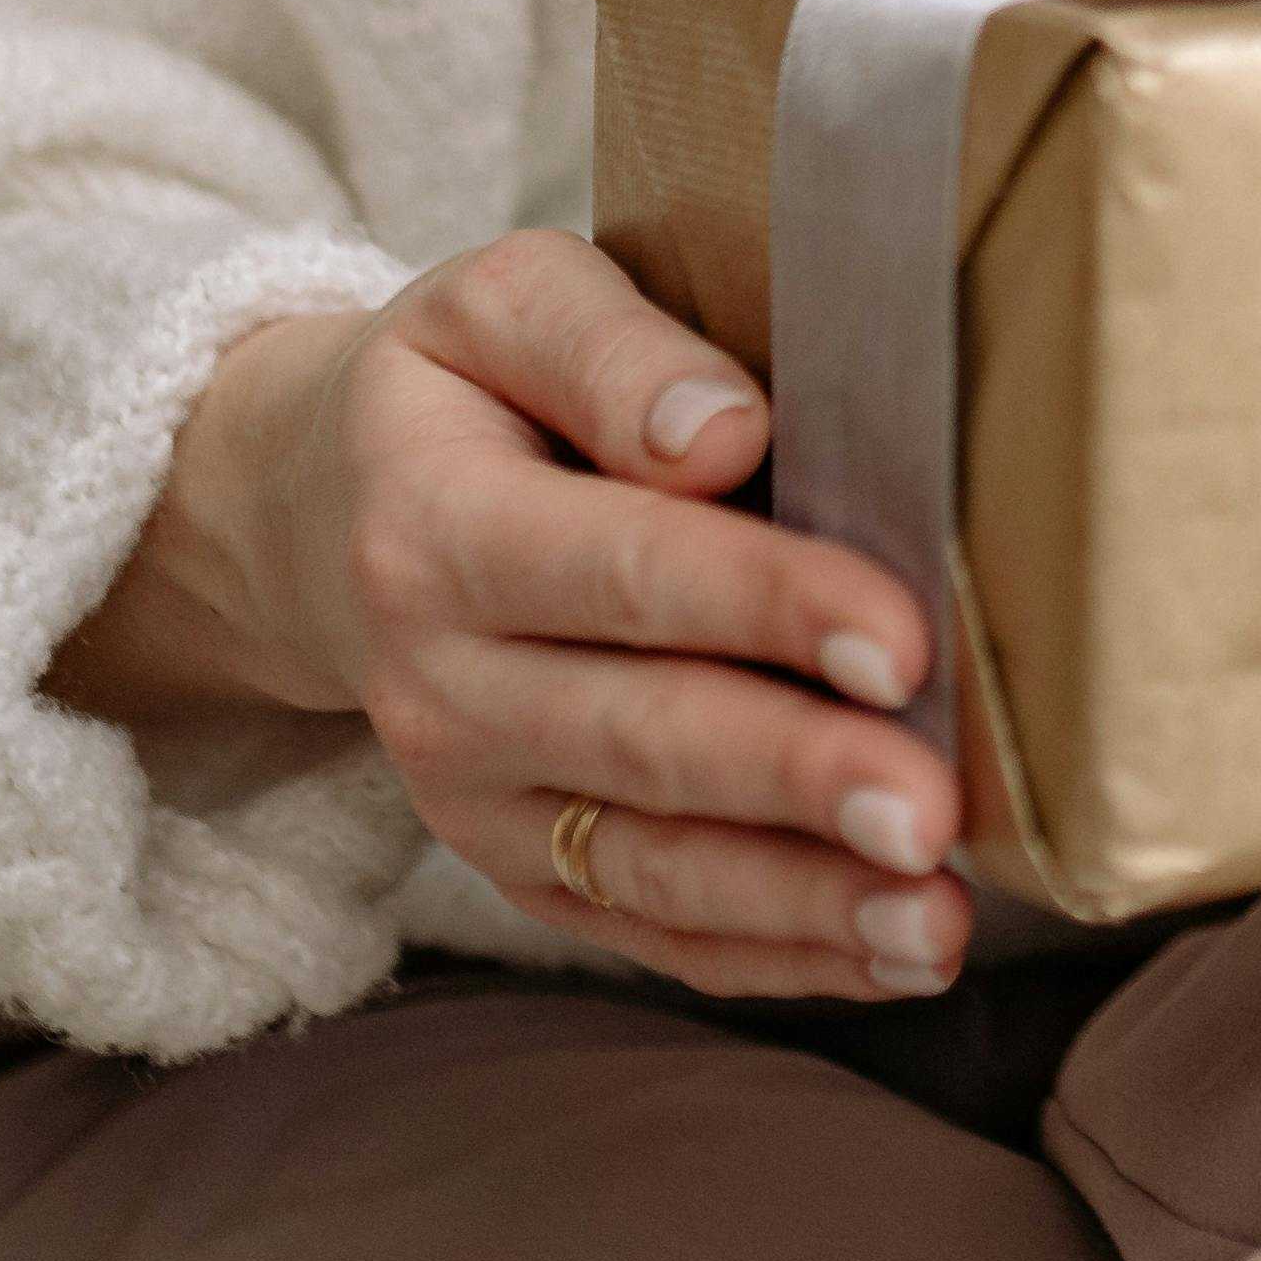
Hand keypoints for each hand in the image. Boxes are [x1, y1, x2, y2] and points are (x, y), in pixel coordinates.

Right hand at [47, 229, 970, 1001]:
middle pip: (642, 740)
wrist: (326, 517)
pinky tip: (892, 956)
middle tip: (931, 813)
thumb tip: (724, 432)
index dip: (764, 606)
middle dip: (797, 780)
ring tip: (934, 918)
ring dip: (801, 902)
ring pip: (650, 866)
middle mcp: (443, 686)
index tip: (899, 640)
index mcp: (439, 527)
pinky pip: (649, 930)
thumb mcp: (505, 304)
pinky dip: (775, 956)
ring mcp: (475, 800)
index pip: (621, 571)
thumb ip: (610, 349)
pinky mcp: (520, 870)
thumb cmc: (467, 390)